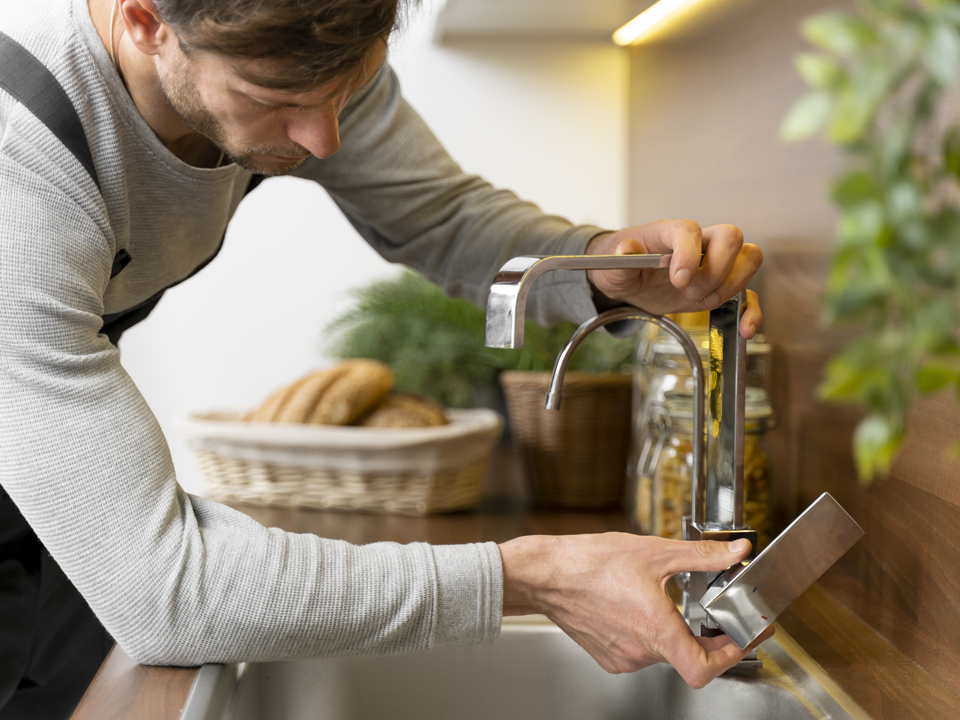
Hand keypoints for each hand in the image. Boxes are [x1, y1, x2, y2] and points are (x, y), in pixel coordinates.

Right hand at [498, 533, 774, 687]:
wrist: (546, 574)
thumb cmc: (590, 563)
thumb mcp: (655, 551)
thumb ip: (702, 556)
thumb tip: (735, 552)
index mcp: (656, 629)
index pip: (706, 666)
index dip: (733, 652)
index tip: (744, 635)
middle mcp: (640, 651)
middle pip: (689, 657)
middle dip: (708, 636)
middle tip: (720, 616)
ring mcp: (623, 657)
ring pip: (664, 653)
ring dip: (676, 632)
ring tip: (673, 603)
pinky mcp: (609, 656)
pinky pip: (641, 652)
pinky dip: (650, 634)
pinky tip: (641, 608)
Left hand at [586, 220, 761, 338]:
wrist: (625, 280)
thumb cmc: (619, 265)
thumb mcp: (612, 264)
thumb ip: (622, 257)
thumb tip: (627, 248)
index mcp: (669, 232)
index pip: (690, 230)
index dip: (689, 253)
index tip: (678, 279)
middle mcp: (698, 243)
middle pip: (731, 237)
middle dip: (715, 271)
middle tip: (689, 292)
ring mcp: (712, 264)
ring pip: (748, 258)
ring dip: (732, 286)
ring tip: (702, 303)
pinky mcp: (718, 287)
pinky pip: (748, 294)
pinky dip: (751, 311)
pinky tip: (743, 329)